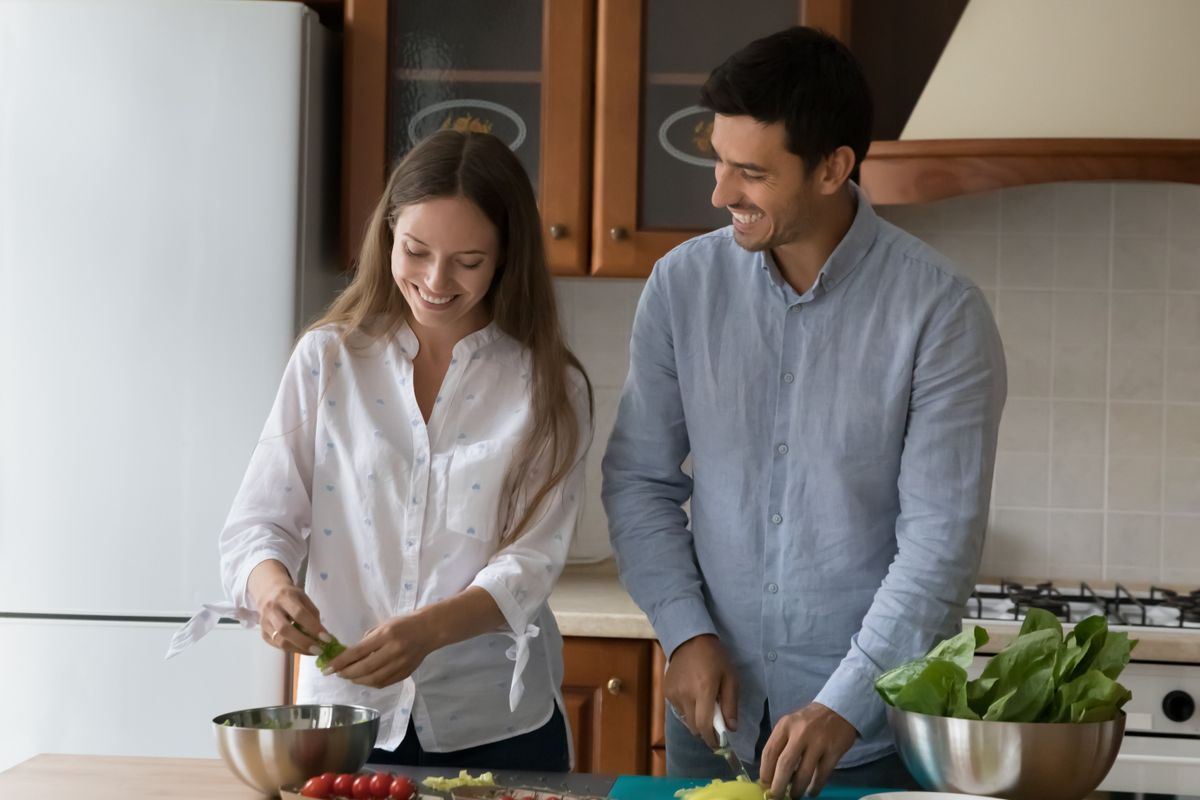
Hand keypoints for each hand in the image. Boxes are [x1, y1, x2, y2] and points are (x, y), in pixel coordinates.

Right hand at [248, 559, 328, 655]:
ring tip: (313, 652)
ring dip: (299, 649)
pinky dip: (292, 649)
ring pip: (280, 641)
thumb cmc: (290, 596)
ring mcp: (265, 623)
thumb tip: (322, 634)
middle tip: (319, 650)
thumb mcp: (304, 598)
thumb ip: (312, 613)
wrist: (268, 593)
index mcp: (285, 597)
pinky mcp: (263, 634)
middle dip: (305, 642)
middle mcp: (272, 610)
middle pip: (286, 630)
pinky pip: (278, 646)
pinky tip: (302, 649)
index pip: (299, 614)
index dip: (314, 627)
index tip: (327, 638)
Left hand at [324, 613, 435, 687]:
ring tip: (350, 676)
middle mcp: (393, 651)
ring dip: (357, 680)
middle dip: (346, 673)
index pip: (357, 652)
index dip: (340, 662)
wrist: (429, 630)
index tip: (327, 668)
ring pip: (373, 679)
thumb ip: (367, 640)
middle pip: (364, 669)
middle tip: (338, 673)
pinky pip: (383, 683)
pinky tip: (364, 679)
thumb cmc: (403, 624)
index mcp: (386, 635)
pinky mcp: (405, 673)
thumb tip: (349, 655)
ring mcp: (400, 664)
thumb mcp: (383, 625)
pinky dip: (370, 683)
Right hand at [663, 634, 738, 748]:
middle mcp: (685, 694)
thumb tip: (731, 729)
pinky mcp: (666, 691)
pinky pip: (678, 709)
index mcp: (704, 690)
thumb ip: (731, 705)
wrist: (690, 639)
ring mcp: (673, 693)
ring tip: (702, 703)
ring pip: (686, 719)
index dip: (712, 740)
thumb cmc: (716, 658)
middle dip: (705, 730)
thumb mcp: (731, 678)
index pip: (705, 726)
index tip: (719, 744)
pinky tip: (692, 694)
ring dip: (695, 718)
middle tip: (714, 723)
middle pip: (694, 727)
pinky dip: (687, 708)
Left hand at [759, 703, 857, 797]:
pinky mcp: (834, 750)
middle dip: (778, 785)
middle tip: (776, 797)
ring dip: (797, 789)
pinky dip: (815, 787)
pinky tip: (811, 792)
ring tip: (794, 796)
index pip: (769, 752)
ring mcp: (818, 741)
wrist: (838, 709)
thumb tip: (771, 774)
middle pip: (785, 764)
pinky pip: (822, 775)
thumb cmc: (809, 721)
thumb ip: (782, 745)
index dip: (765, 772)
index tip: (765, 785)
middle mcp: (800, 732)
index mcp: (785, 725)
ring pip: (804, 773)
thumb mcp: (791, 725)